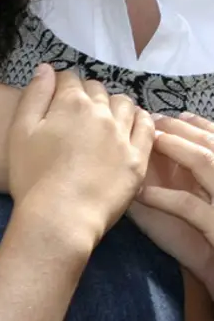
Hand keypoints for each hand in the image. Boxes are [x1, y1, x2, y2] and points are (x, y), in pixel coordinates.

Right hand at [9, 67, 154, 242]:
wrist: (60, 218)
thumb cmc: (33, 176)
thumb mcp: (20, 131)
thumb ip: (35, 94)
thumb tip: (46, 68)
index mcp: (71, 102)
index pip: (69, 77)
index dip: (61, 85)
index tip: (56, 99)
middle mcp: (101, 112)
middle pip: (97, 89)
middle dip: (86, 94)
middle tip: (76, 115)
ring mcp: (123, 136)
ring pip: (124, 104)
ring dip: (112, 104)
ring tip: (103, 119)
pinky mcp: (138, 160)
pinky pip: (146, 128)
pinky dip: (140, 120)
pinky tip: (131, 125)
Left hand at [129, 112, 213, 296]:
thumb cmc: (201, 235)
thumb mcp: (194, 199)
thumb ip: (179, 175)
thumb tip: (148, 149)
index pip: (212, 137)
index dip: (194, 124)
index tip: (171, 115)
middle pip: (207, 143)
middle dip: (180, 128)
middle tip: (154, 120)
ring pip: (204, 163)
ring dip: (177, 148)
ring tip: (153, 141)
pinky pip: (189, 207)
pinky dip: (165, 197)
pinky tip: (143, 193)